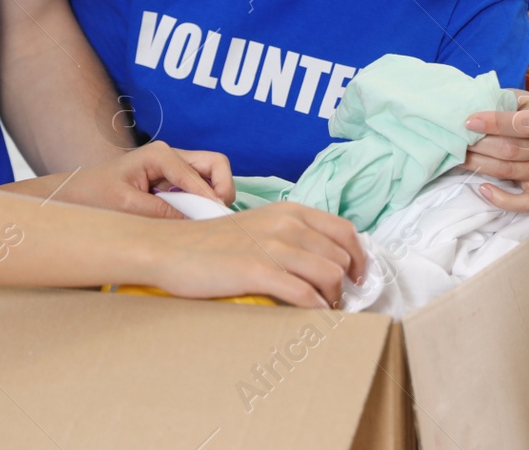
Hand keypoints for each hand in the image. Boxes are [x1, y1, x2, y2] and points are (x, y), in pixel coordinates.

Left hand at [7, 141, 234, 218]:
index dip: (211, 198)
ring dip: (211, 197)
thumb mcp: (126, 206)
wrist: (73, 195)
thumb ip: (161, 213)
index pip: (201, 173)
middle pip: (216, 165)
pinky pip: (198, 189)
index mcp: (160, 154)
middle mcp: (171, 156)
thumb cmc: (94, 195)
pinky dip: (201, 203)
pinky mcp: (170, 182)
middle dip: (222, 189)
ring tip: (201, 220)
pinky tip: (189, 219)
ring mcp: (172, 168)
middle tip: (215, 216)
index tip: (216, 220)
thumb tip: (195, 223)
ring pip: (211, 177)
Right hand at [149, 203, 364, 307]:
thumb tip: (319, 257)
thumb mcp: (258, 225)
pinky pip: (304, 294)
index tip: (356, 277)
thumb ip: (289, 234)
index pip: (345, 231)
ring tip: (324, 311)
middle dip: (345, 284)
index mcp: (289, 210)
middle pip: (341, 257)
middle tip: (336, 301)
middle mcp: (287, 224)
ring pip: (329, 276)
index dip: (358, 257)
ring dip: (333, 299)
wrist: (170, 247)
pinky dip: (315, 309)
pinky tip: (311, 317)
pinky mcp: (258, 271)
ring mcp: (273, 246)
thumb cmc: (211, 242)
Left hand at [462, 92, 528, 210]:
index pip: (526, 123)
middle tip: (457, 140)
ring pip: (510, 170)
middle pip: (512, 149)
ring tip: (459, 157)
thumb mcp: (517, 99)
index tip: (469, 122)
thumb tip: (468, 106)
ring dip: (480, 164)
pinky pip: (525, 203)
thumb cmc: (524, 113)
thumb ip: (500, 101)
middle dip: (480, 145)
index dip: (495, 123)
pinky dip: (501, 199)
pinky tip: (483, 187)